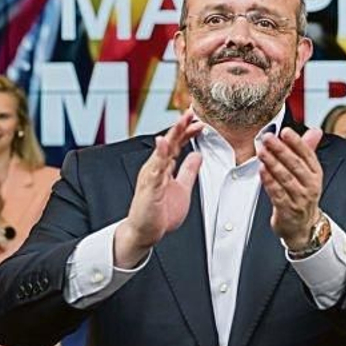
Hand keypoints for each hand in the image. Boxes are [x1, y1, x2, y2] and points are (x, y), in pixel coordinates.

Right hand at [114, 110, 205, 266]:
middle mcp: (156, 169)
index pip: (177, 145)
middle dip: (180, 127)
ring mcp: (151, 177)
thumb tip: (197, 155)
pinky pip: (155, 170)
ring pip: (162, 152)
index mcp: (164, 168)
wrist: (145, 232)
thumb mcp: (182, 188)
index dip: (187, 132)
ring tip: (179, 122)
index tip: (199, 121)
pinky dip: (159, 156)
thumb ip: (188, 171)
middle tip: (191, 112)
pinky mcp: (148, 188)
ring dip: (171, 136)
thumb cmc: (160, 212)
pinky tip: (163, 144)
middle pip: (169, 143)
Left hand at [257, 128, 325, 247]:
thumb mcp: (308, 174)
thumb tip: (315, 131)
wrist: (302, 226)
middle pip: (295, 165)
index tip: (285, 131)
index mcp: (315, 174)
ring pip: (285, 178)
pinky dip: (268, 180)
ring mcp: (300, 198)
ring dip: (272, 163)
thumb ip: (308, 150)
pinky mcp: (287, 209)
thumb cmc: (302, 196)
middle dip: (280, 149)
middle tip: (268, 138)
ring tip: (262, 151)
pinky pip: (277, 192)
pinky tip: (261, 170)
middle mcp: (310, 186)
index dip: (296, 142)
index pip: (307, 154)